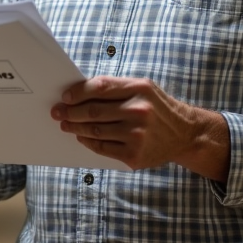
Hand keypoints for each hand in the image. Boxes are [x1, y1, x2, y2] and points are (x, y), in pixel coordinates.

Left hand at [50, 76, 230, 178]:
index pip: (100, 88)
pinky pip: (102, 148)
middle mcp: (139, 111)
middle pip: (93, 111)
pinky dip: (87, 142)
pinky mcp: (134, 155)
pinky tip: (82, 136)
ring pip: (94, 131)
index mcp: (140, 89)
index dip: (78, 92)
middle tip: (57, 112)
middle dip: (70, 112)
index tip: (65, 96)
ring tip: (66, 124)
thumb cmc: (158, 108)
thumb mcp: (144, 88)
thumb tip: (80, 91)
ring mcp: (137, 135)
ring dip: (75, 127)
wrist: (185, 134)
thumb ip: (116, 88)